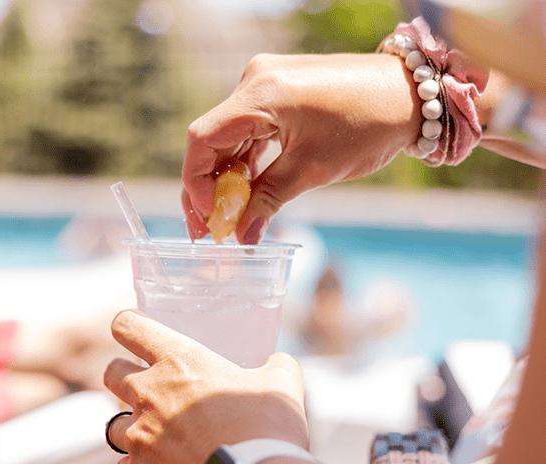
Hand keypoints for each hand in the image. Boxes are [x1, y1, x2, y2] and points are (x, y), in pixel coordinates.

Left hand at [103, 310, 307, 463]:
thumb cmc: (265, 428)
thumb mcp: (282, 384)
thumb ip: (277, 366)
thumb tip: (277, 361)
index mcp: (178, 362)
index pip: (128, 326)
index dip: (128, 326)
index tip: (134, 333)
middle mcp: (149, 395)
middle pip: (111, 372)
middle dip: (124, 374)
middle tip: (150, 384)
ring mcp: (140, 438)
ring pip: (113, 423)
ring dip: (132, 424)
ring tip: (160, 433)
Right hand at [181, 52, 420, 243]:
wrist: (410, 96)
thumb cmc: (368, 125)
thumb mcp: (314, 169)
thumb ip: (269, 200)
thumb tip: (242, 236)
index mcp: (262, 94)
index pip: (203, 140)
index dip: (196, 184)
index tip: (207, 219)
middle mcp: (256, 83)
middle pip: (211, 142)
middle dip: (207, 189)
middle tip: (207, 230)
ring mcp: (266, 87)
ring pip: (229, 141)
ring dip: (226, 181)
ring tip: (226, 221)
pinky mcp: (278, 96)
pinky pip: (250, 135)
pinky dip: (246, 166)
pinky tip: (244, 196)